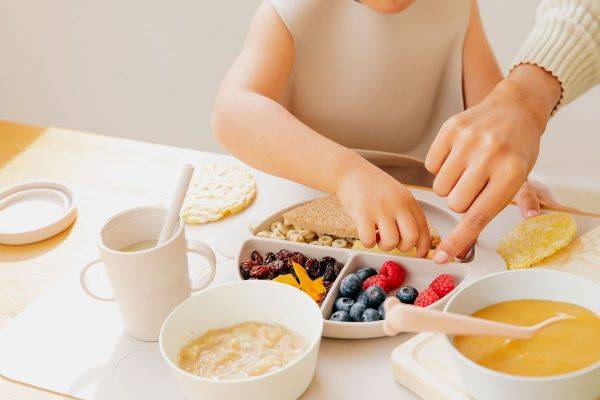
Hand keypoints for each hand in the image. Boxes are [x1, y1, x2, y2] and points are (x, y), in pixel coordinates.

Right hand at [337, 159, 430, 256]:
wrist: (351, 172)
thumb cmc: (374, 187)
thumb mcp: (398, 195)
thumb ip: (407, 214)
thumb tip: (416, 241)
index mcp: (409, 201)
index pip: (424, 229)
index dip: (423, 246)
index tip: (418, 254)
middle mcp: (398, 204)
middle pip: (411, 238)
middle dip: (403, 248)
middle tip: (393, 242)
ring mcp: (380, 209)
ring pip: (390, 242)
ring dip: (383, 245)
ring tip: (377, 235)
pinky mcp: (362, 213)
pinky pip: (369, 241)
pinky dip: (367, 243)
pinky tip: (365, 233)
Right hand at [425, 65, 561, 262]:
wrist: (513, 105)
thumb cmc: (518, 144)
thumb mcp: (525, 173)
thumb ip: (523, 198)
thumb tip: (529, 218)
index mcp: (511, 172)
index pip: (477, 216)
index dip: (458, 240)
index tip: (442, 256)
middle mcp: (489, 156)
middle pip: (455, 204)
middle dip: (462, 200)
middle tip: (475, 185)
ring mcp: (468, 141)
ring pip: (441, 187)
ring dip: (450, 185)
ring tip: (466, 170)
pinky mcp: (450, 129)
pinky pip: (431, 165)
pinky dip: (440, 166)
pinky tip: (456, 156)